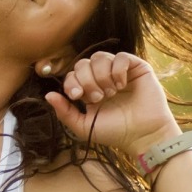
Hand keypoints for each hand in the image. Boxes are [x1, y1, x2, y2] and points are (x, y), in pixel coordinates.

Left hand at [44, 52, 180, 154]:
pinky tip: (121, 84)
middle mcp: (103, 78)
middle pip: (83, 63)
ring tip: (111, 92)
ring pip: (100, 57)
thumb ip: (65, 112)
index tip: (78, 96)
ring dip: (101, 76)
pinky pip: (121, 56)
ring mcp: (120, 72)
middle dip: (87, 80)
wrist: (143, 135)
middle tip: (98, 97)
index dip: (72, 82)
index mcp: (90, 90)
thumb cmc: (116, 132)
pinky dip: (117, 70)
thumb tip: (48, 95)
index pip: (73, 74)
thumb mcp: (84, 126)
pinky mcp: (136, 68)